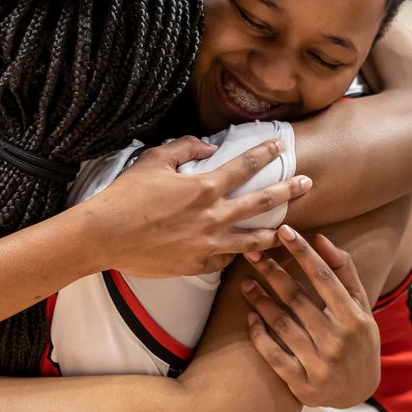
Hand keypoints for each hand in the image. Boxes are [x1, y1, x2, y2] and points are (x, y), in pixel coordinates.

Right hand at [86, 137, 311, 276]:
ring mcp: (208, 244)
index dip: (267, 153)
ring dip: (275, 233)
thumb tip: (207, 148)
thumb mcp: (154, 161)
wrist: (104, 236)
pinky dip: (237, 254)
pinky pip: (226, 259)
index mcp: (205, 188)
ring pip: (254, 240)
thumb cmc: (126, 196)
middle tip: (308, 183)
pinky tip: (246, 253)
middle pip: (262, 202)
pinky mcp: (198, 265)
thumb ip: (185, 149)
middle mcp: (214, 216)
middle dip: (288, 190)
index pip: (246, 166)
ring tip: (290, 231)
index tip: (282, 146)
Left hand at [241, 226, 379, 407]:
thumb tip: (321, 239)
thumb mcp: (361, 306)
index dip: (302, 252)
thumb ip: (344, 272)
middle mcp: (337, 341)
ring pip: (282, 325)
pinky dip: (260, 336)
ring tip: (245, 283)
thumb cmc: (359, 339)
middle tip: (250, 252)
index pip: (324, 278)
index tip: (283, 231)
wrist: (360, 393)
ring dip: (260, 301)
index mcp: (353, 318)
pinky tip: (249, 317)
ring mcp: (320, 364)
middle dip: (271, 272)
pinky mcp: (303, 385)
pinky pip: (275, 357)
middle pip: (297, 298)